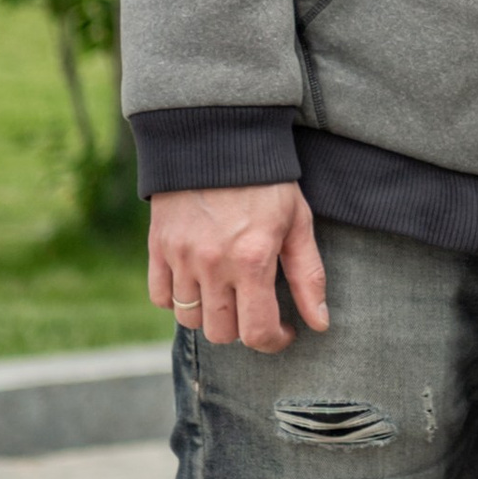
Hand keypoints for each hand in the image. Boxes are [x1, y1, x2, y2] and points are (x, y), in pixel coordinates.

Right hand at [147, 182, 327, 352]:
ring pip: (190, 319)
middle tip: (256, 305)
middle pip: (222, 333)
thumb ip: (309, 276)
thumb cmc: (267, 180)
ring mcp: (181, 257)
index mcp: (252, 260)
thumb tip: (320, 323)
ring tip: (228, 292)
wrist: (218, 137)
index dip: (275, 341)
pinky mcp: (158, 246)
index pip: (257, 332)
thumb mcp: (299, 222)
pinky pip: (161, 297)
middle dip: (244, 327)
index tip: (284, 330)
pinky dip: (178, 299)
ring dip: (211, 315)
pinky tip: (198, 282)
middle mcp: (213, 265)